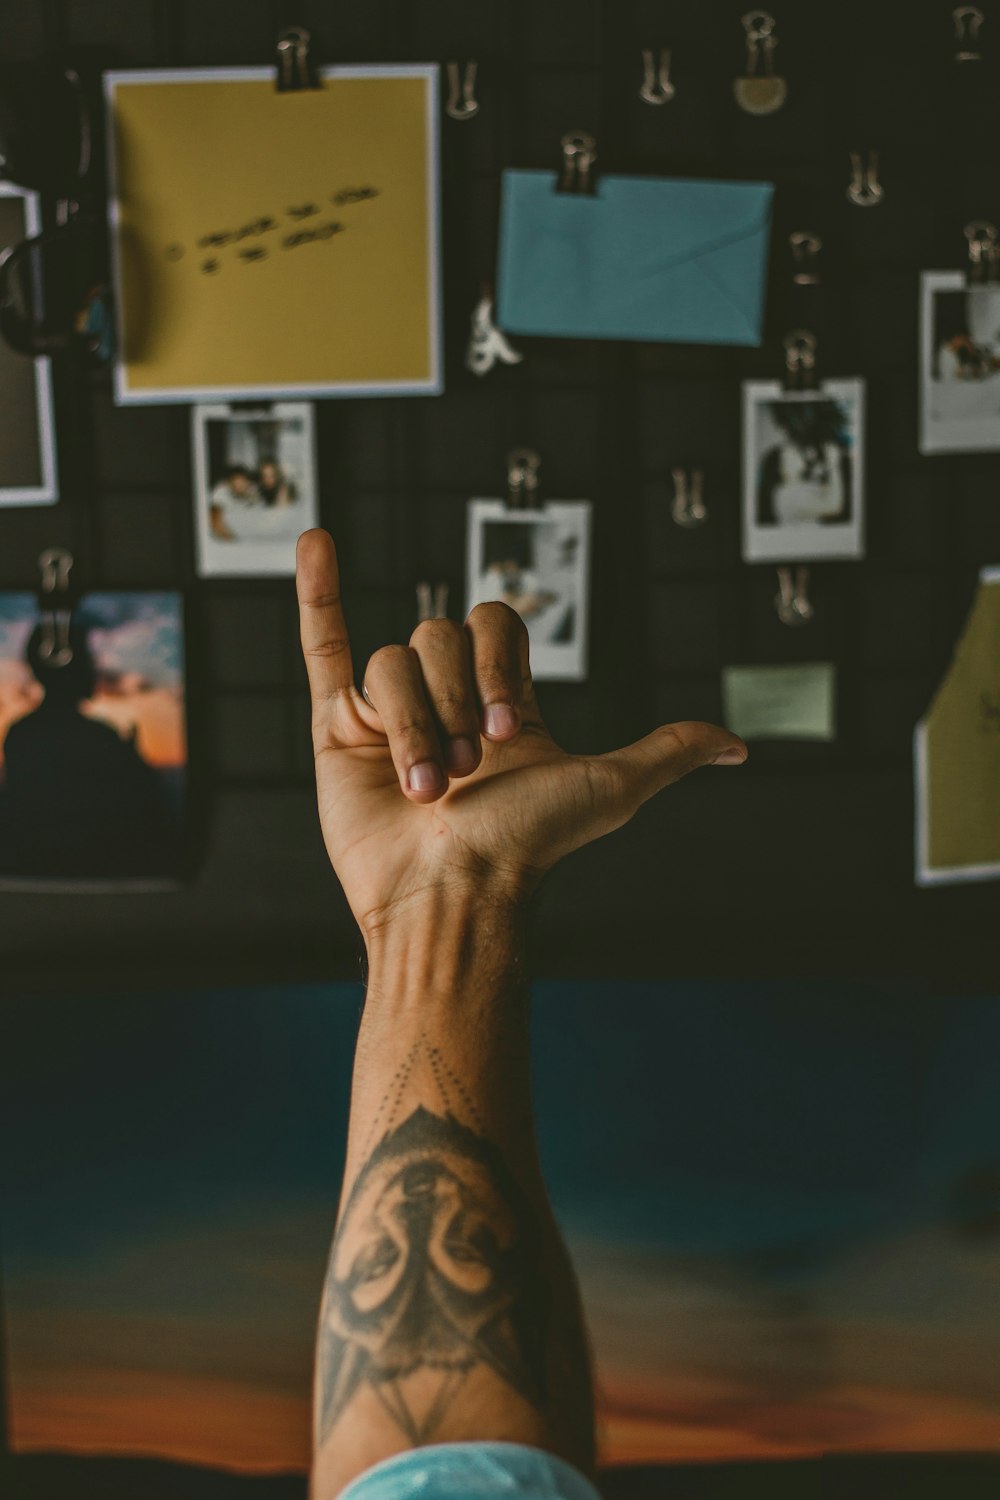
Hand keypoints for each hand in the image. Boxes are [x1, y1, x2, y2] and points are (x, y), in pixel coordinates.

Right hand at [296, 530, 745, 938]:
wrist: (453, 892)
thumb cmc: (528, 846)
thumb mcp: (610, 790)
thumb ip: (667, 753)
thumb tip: (739, 745)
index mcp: (499, 704)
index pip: (493, 625)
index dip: (496, 659)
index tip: (505, 725)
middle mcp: (444, 700)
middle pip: (439, 636)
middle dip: (453, 701)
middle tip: (467, 771)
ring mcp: (388, 712)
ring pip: (391, 661)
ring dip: (411, 724)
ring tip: (424, 788)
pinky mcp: (336, 728)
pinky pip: (322, 646)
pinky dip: (316, 592)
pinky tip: (313, 539)